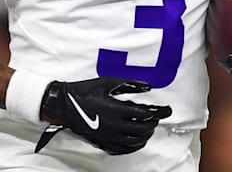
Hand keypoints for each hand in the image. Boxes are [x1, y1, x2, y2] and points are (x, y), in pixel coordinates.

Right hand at [34, 78, 171, 155]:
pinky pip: (122, 149)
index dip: (159, 112)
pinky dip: (133, 146)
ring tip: (150, 128)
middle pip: (142, 130)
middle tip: (158, 117)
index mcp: (116, 109)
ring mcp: (107, 136)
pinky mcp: (102, 142)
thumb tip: (148, 87)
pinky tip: (137, 141)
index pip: (145, 114)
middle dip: (153, 124)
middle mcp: (113, 125)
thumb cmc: (84, 91)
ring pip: (134, 142)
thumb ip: (130, 84)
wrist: (64, 105)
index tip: (167, 110)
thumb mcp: (107, 82)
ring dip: (145, 136)